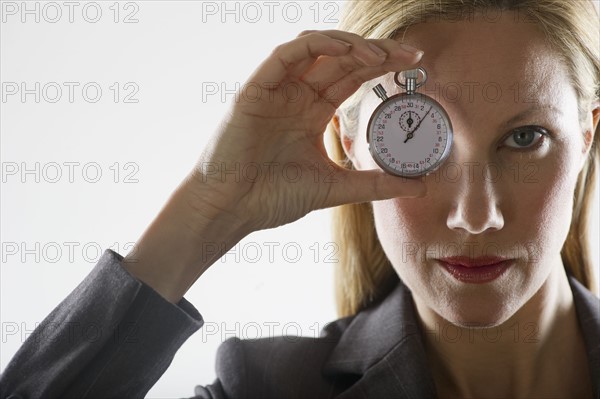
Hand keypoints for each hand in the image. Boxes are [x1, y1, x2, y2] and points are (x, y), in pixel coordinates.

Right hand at [186, 29, 426, 233]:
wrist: (232, 210)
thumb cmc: (272, 198)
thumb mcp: (334, 188)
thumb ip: (375, 183)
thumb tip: (419, 186)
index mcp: (312, 114)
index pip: (352, 78)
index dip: (382, 67)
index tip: (414, 65)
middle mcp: (296, 97)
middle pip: (340, 59)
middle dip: (376, 52)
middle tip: (409, 54)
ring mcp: (276, 91)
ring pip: (315, 49)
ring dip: (349, 45)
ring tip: (379, 55)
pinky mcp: (256, 90)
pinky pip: (286, 55)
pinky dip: (315, 46)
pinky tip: (345, 50)